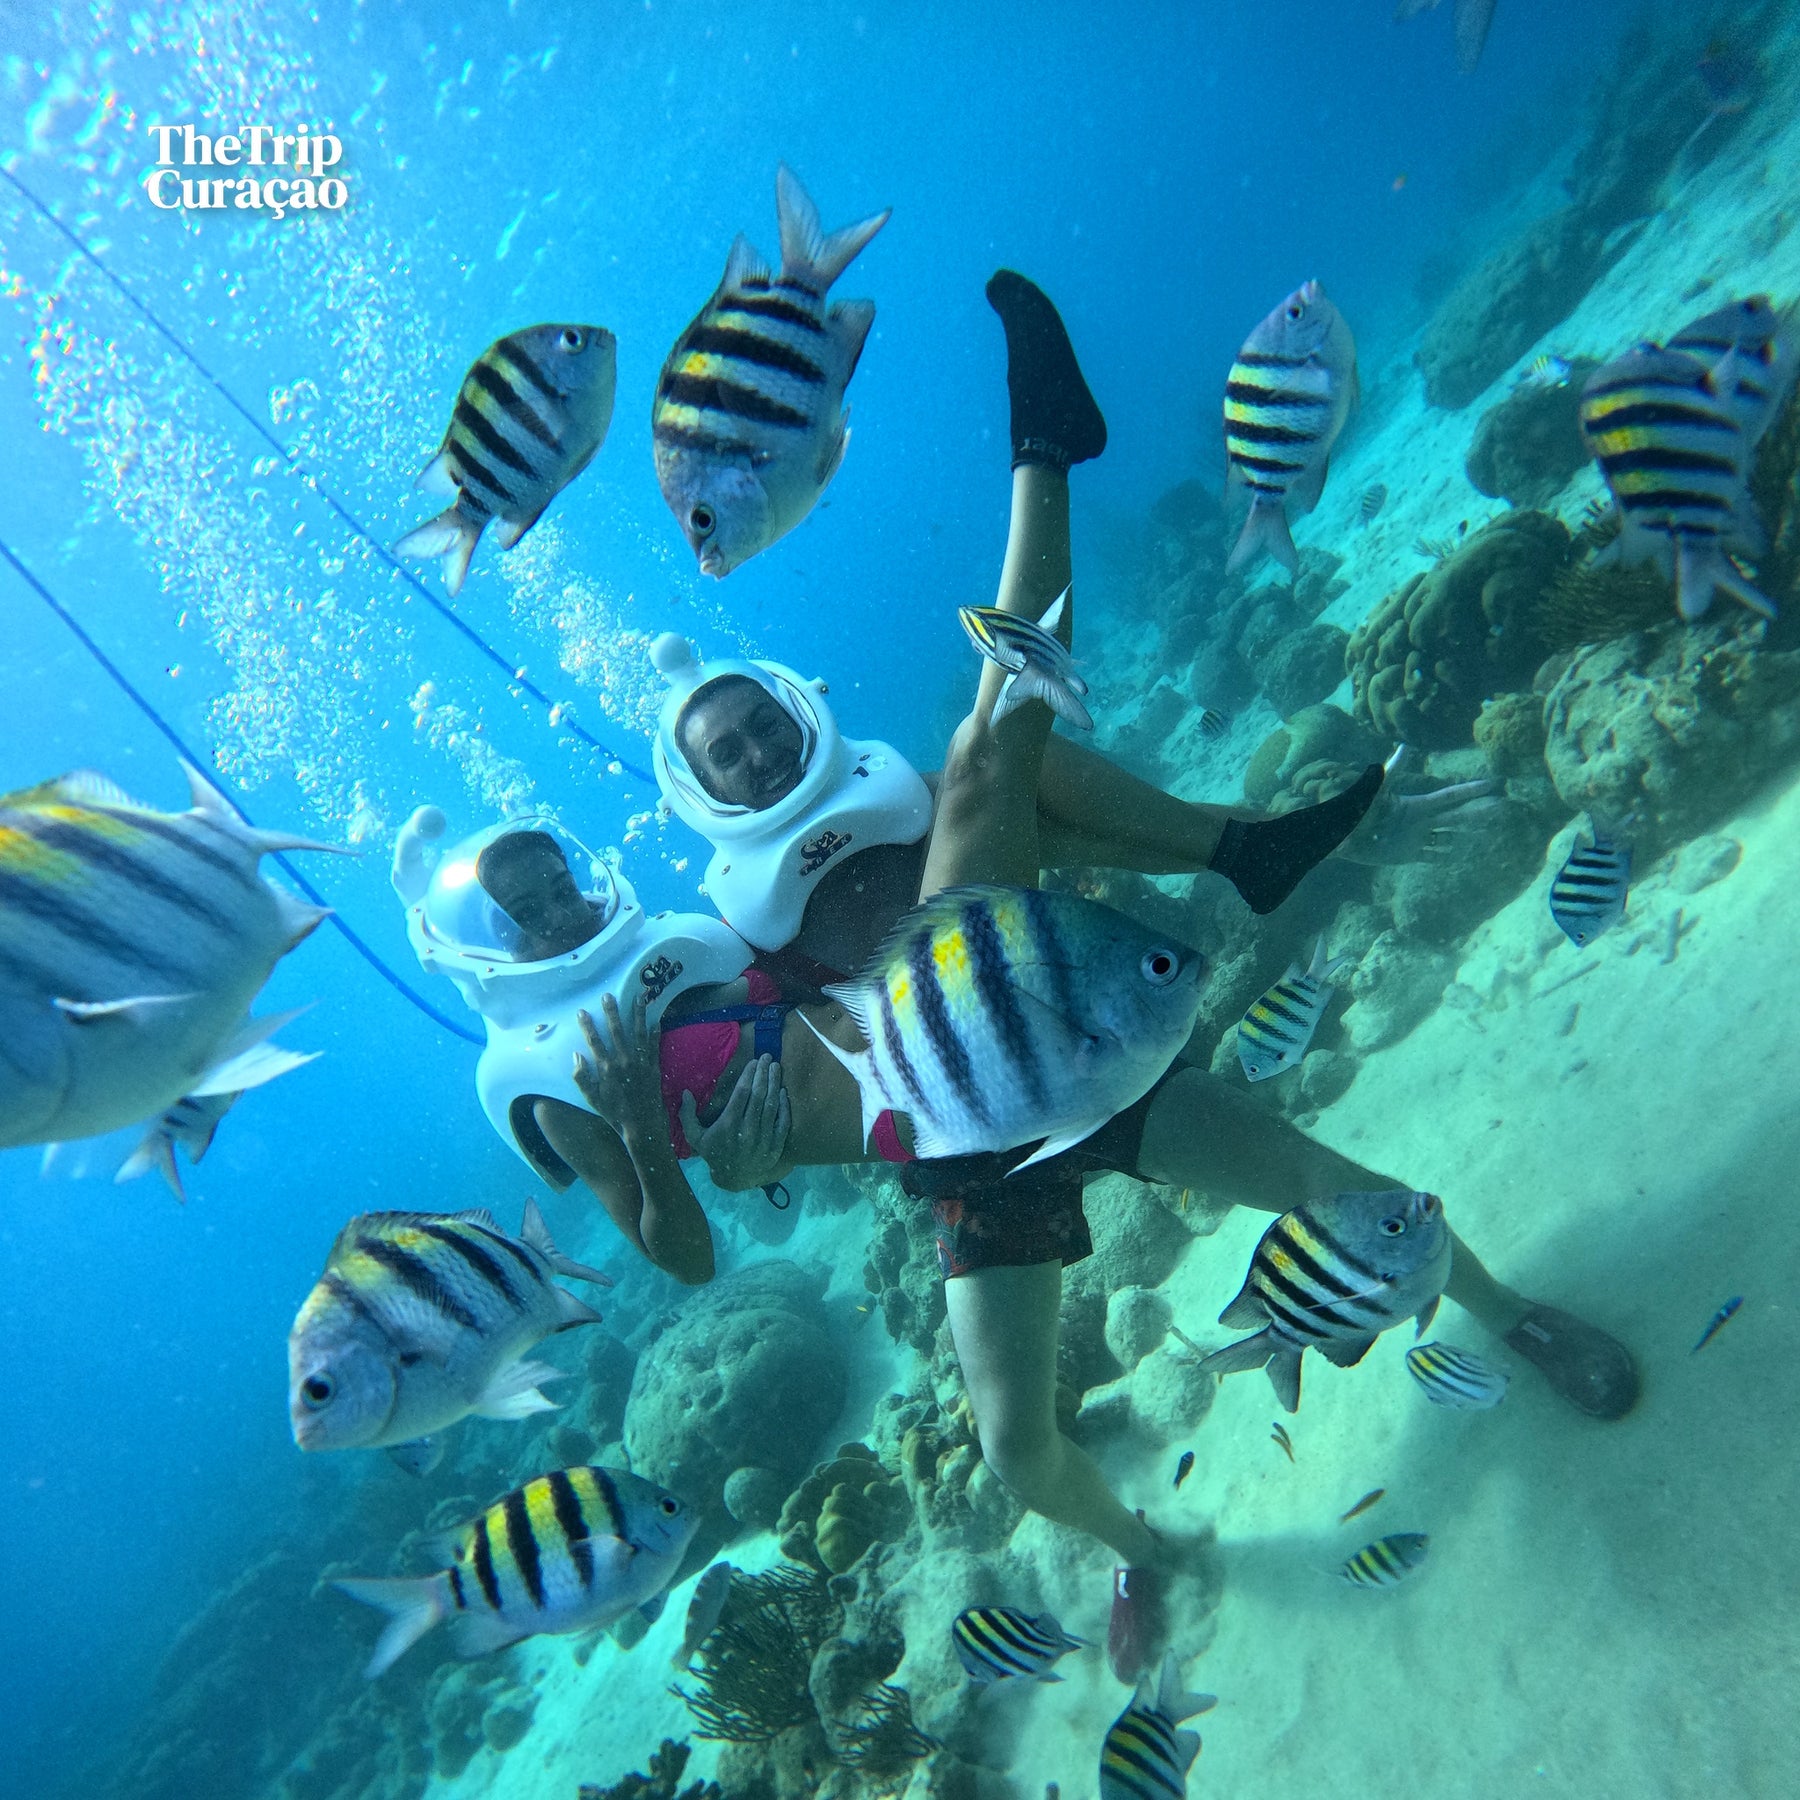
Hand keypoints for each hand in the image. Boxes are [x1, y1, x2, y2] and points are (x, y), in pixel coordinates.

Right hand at [572, 993, 660, 1136]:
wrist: (641, 1125)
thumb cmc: (614, 1113)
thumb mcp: (592, 1099)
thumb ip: (581, 1077)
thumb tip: (576, 1055)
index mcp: (607, 1068)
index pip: (594, 1041)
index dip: (587, 1025)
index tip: (582, 1011)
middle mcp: (624, 1061)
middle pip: (616, 1031)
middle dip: (611, 1012)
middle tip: (608, 995)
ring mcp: (641, 1063)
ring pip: (638, 1033)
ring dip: (638, 1014)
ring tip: (640, 998)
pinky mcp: (654, 1067)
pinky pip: (654, 1046)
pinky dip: (655, 1033)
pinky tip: (656, 1020)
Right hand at [679, 1055, 792, 1191]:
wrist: (734, 1179)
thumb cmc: (714, 1153)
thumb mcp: (696, 1137)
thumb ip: (687, 1116)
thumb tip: (685, 1093)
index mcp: (728, 1125)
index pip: (741, 1094)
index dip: (748, 1075)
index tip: (753, 1062)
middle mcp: (747, 1130)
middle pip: (758, 1095)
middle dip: (763, 1073)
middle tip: (767, 1057)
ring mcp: (763, 1138)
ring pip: (771, 1105)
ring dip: (775, 1083)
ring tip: (776, 1068)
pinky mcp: (775, 1145)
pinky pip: (782, 1122)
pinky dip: (784, 1106)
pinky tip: (782, 1091)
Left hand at [1338, 746, 1501, 865]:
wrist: (1343, 835)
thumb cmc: (1358, 811)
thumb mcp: (1378, 791)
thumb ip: (1392, 770)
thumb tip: (1405, 746)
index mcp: (1418, 806)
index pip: (1450, 797)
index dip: (1471, 790)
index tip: (1492, 784)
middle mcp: (1421, 821)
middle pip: (1456, 816)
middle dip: (1478, 813)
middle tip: (1501, 809)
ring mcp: (1416, 838)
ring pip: (1447, 837)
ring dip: (1465, 837)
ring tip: (1485, 837)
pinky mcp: (1406, 854)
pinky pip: (1431, 856)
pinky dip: (1444, 857)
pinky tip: (1457, 857)